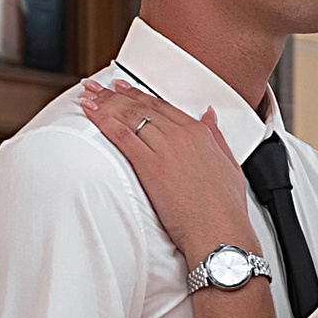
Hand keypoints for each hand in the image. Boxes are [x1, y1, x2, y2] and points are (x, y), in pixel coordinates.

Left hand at [84, 80, 255, 263]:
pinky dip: (103, 120)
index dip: (139, 95)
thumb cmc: (225, 208)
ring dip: (104, 103)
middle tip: (97, 87)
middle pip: (142, 107)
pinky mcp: (150, 166)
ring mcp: (165, 149)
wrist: (219, 231)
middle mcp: (182, 136)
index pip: (162, 106)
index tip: (123, 89)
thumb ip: (216, 136)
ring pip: (129, 116)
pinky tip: (91, 113)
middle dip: (115, 94)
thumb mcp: (229, 164)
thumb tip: (209, 116)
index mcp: (200, 134)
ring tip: (87, 95)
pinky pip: (121, 136)